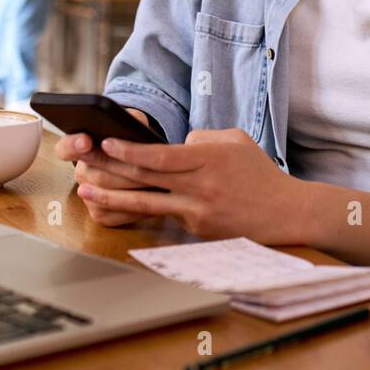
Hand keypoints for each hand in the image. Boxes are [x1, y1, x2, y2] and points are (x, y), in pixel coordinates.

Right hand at [55, 110, 157, 226]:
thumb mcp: (132, 121)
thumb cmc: (134, 138)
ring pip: (108, 197)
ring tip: (159, 181)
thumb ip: (128, 120)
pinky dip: (138, 209)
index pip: (66, 148)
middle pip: (98, 176)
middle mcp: (81, 173)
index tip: (87, 141)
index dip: (74, 145)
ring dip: (135, 190)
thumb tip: (130, 125)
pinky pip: (116, 215)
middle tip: (147, 166)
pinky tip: (156, 199)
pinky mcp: (100, 213)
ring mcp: (88, 196)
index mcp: (81, 147)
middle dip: (125, 171)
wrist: (141, 162)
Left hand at [74, 128, 306, 244]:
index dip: (129, 150)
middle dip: (110, 168)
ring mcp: (198, 212)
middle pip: (146, 177)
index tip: (106, 142)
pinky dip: (141, 208)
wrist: (286, 213)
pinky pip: (165, 215)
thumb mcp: (236, 141)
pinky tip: (120, 204)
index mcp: (209, 160)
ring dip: (112, 196)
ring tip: (86, 190)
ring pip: (147, 203)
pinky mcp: (198, 230)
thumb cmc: (260, 173)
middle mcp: (200, 187)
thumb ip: (202, 139)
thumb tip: (174, 145)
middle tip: (83, 161)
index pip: (160, 156)